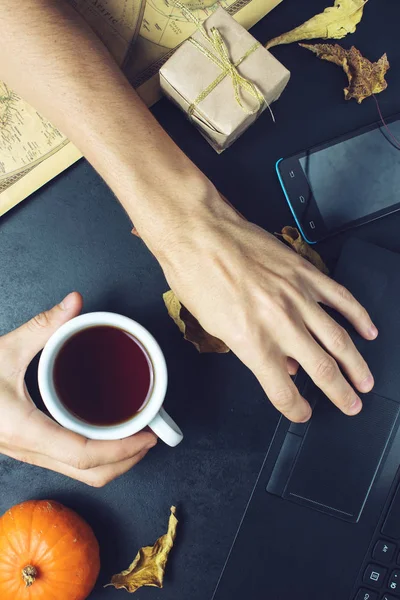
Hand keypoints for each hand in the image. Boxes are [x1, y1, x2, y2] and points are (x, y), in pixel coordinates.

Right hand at [0, 292, 156, 485]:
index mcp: (24, 430)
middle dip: (126, 462)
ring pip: (78, 475)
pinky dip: (95, 456)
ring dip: (112, 462)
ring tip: (134, 437)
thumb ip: (42, 326)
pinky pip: (67, 464)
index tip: (148, 435)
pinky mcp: (27, 449)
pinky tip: (105, 434)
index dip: (123, 449)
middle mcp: (27, 450)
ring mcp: (26, 454)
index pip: (85, 453)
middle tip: (151, 437)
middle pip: (89, 475)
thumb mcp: (4, 349)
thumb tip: (74, 302)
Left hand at [160, 192, 376, 422]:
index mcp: (252, 343)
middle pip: (321, 370)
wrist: (200, 234)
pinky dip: (359, 317)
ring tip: (366, 381)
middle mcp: (279, 324)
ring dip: (357, 365)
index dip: (296, 409)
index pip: (283, 390)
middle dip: (340, 395)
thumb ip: (250, 349)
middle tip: (351, 406)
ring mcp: (297, 297)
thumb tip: (279, 361)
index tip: (302, 413)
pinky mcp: (305, 274)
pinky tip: (369, 331)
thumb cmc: (197, 277)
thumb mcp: (215, 326)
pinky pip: (341, 299)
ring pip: (338, 339)